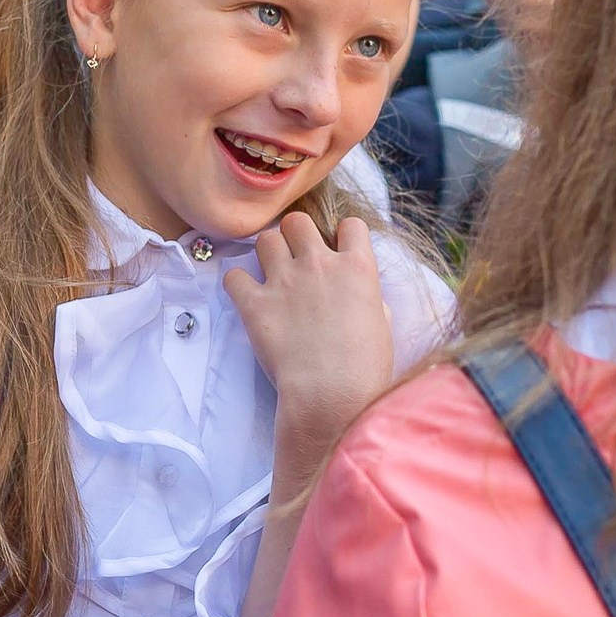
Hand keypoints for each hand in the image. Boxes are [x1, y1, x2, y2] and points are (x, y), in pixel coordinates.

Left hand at [224, 213, 395, 440]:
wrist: (331, 395)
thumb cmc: (366, 368)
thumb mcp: (382, 324)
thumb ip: (368, 299)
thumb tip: (360, 296)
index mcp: (357, 267)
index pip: (351, 225)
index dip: (343, 236)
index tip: (338, 252)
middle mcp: (319, 264)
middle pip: (298, 221)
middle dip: (296, 235)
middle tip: (297, 259)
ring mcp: (285, 281)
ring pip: (265, 239)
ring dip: (268, 253)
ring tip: (272, 275)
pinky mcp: (255, 304)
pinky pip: (233, 275)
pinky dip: (237, 284)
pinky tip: (247, 297)